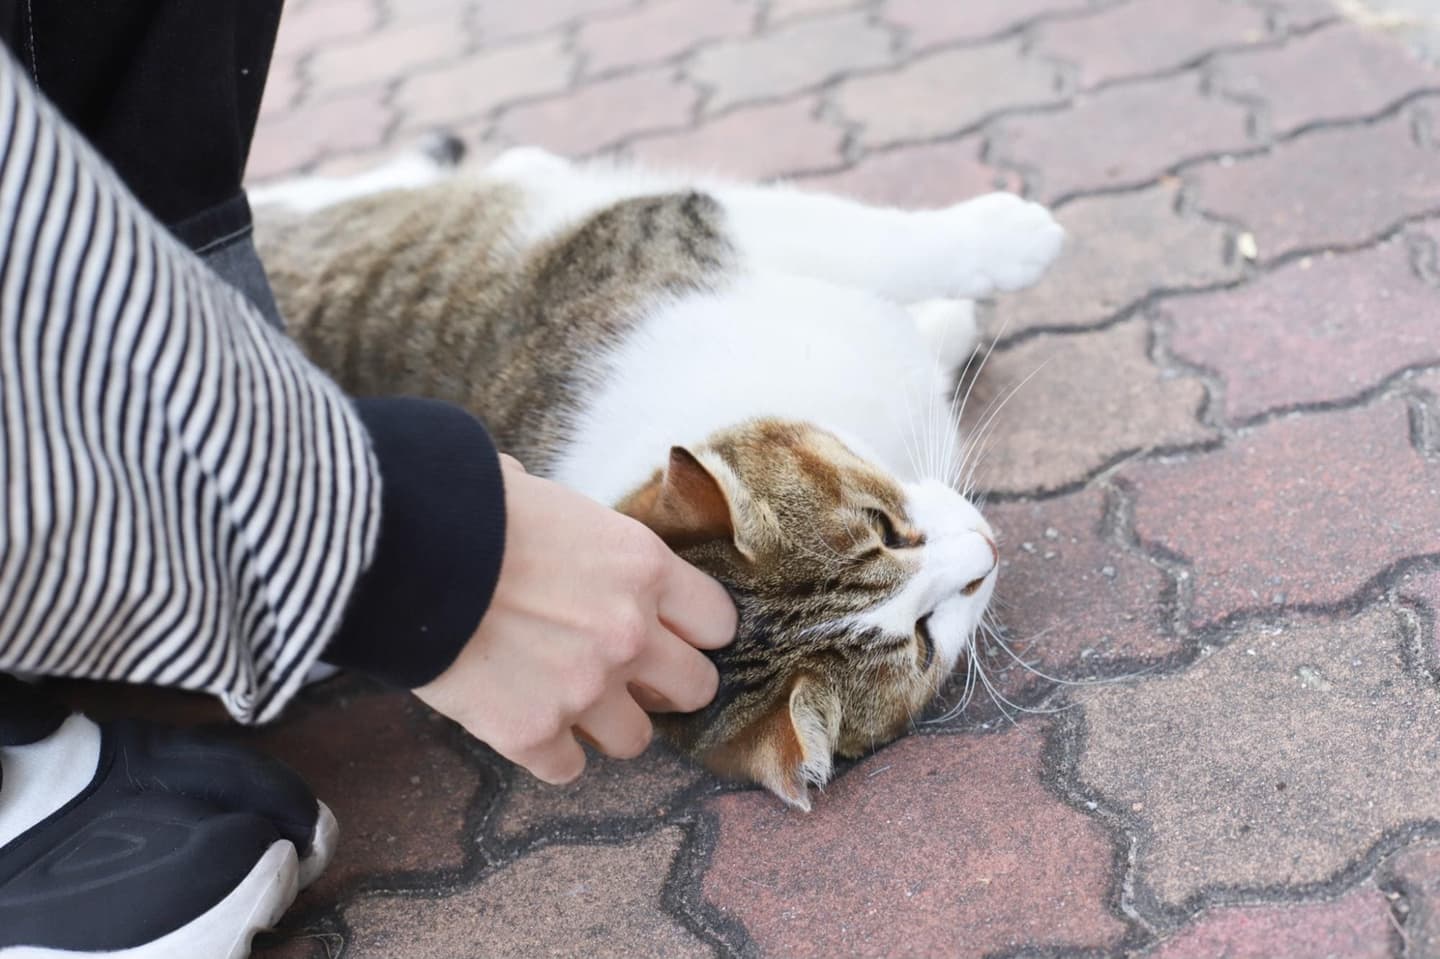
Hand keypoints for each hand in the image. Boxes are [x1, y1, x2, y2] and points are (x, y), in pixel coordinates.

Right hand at [414, 455, 736, 783]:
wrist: (401, 551)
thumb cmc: (472, 510)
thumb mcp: (555, 504)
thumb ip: (591, 541)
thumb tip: (575, 540)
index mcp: (644, 568)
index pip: (717, 622)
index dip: (695, 631)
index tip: (674, 634)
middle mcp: (631, 635)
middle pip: (695, 688)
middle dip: (665, 683)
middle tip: (630, 675)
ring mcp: (586, 691)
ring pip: (637, 740)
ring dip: (608, 723)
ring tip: (570, 699)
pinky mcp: (533, 734)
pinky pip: (568, 768)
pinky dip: (550, 752)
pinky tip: (525, 722)